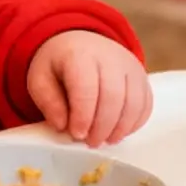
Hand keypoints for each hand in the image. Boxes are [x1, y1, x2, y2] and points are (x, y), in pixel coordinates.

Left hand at [25, 31, 151, 147]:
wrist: (80, 43)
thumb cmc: (59, 66)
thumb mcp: (40, 79)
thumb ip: (48, 102)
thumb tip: (62, 126)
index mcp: (80, 55)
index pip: (86, 88)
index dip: (83, 116)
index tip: (76, 134)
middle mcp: (110, 57)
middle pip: (114, 97)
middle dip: (103, 126)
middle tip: (91, 142)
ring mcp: (131, 66)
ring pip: (134, 103)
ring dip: (120, 128)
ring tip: (105, 140)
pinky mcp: (142, 78)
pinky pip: (145, 104)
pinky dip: (134, 123)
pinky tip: (118, 132)